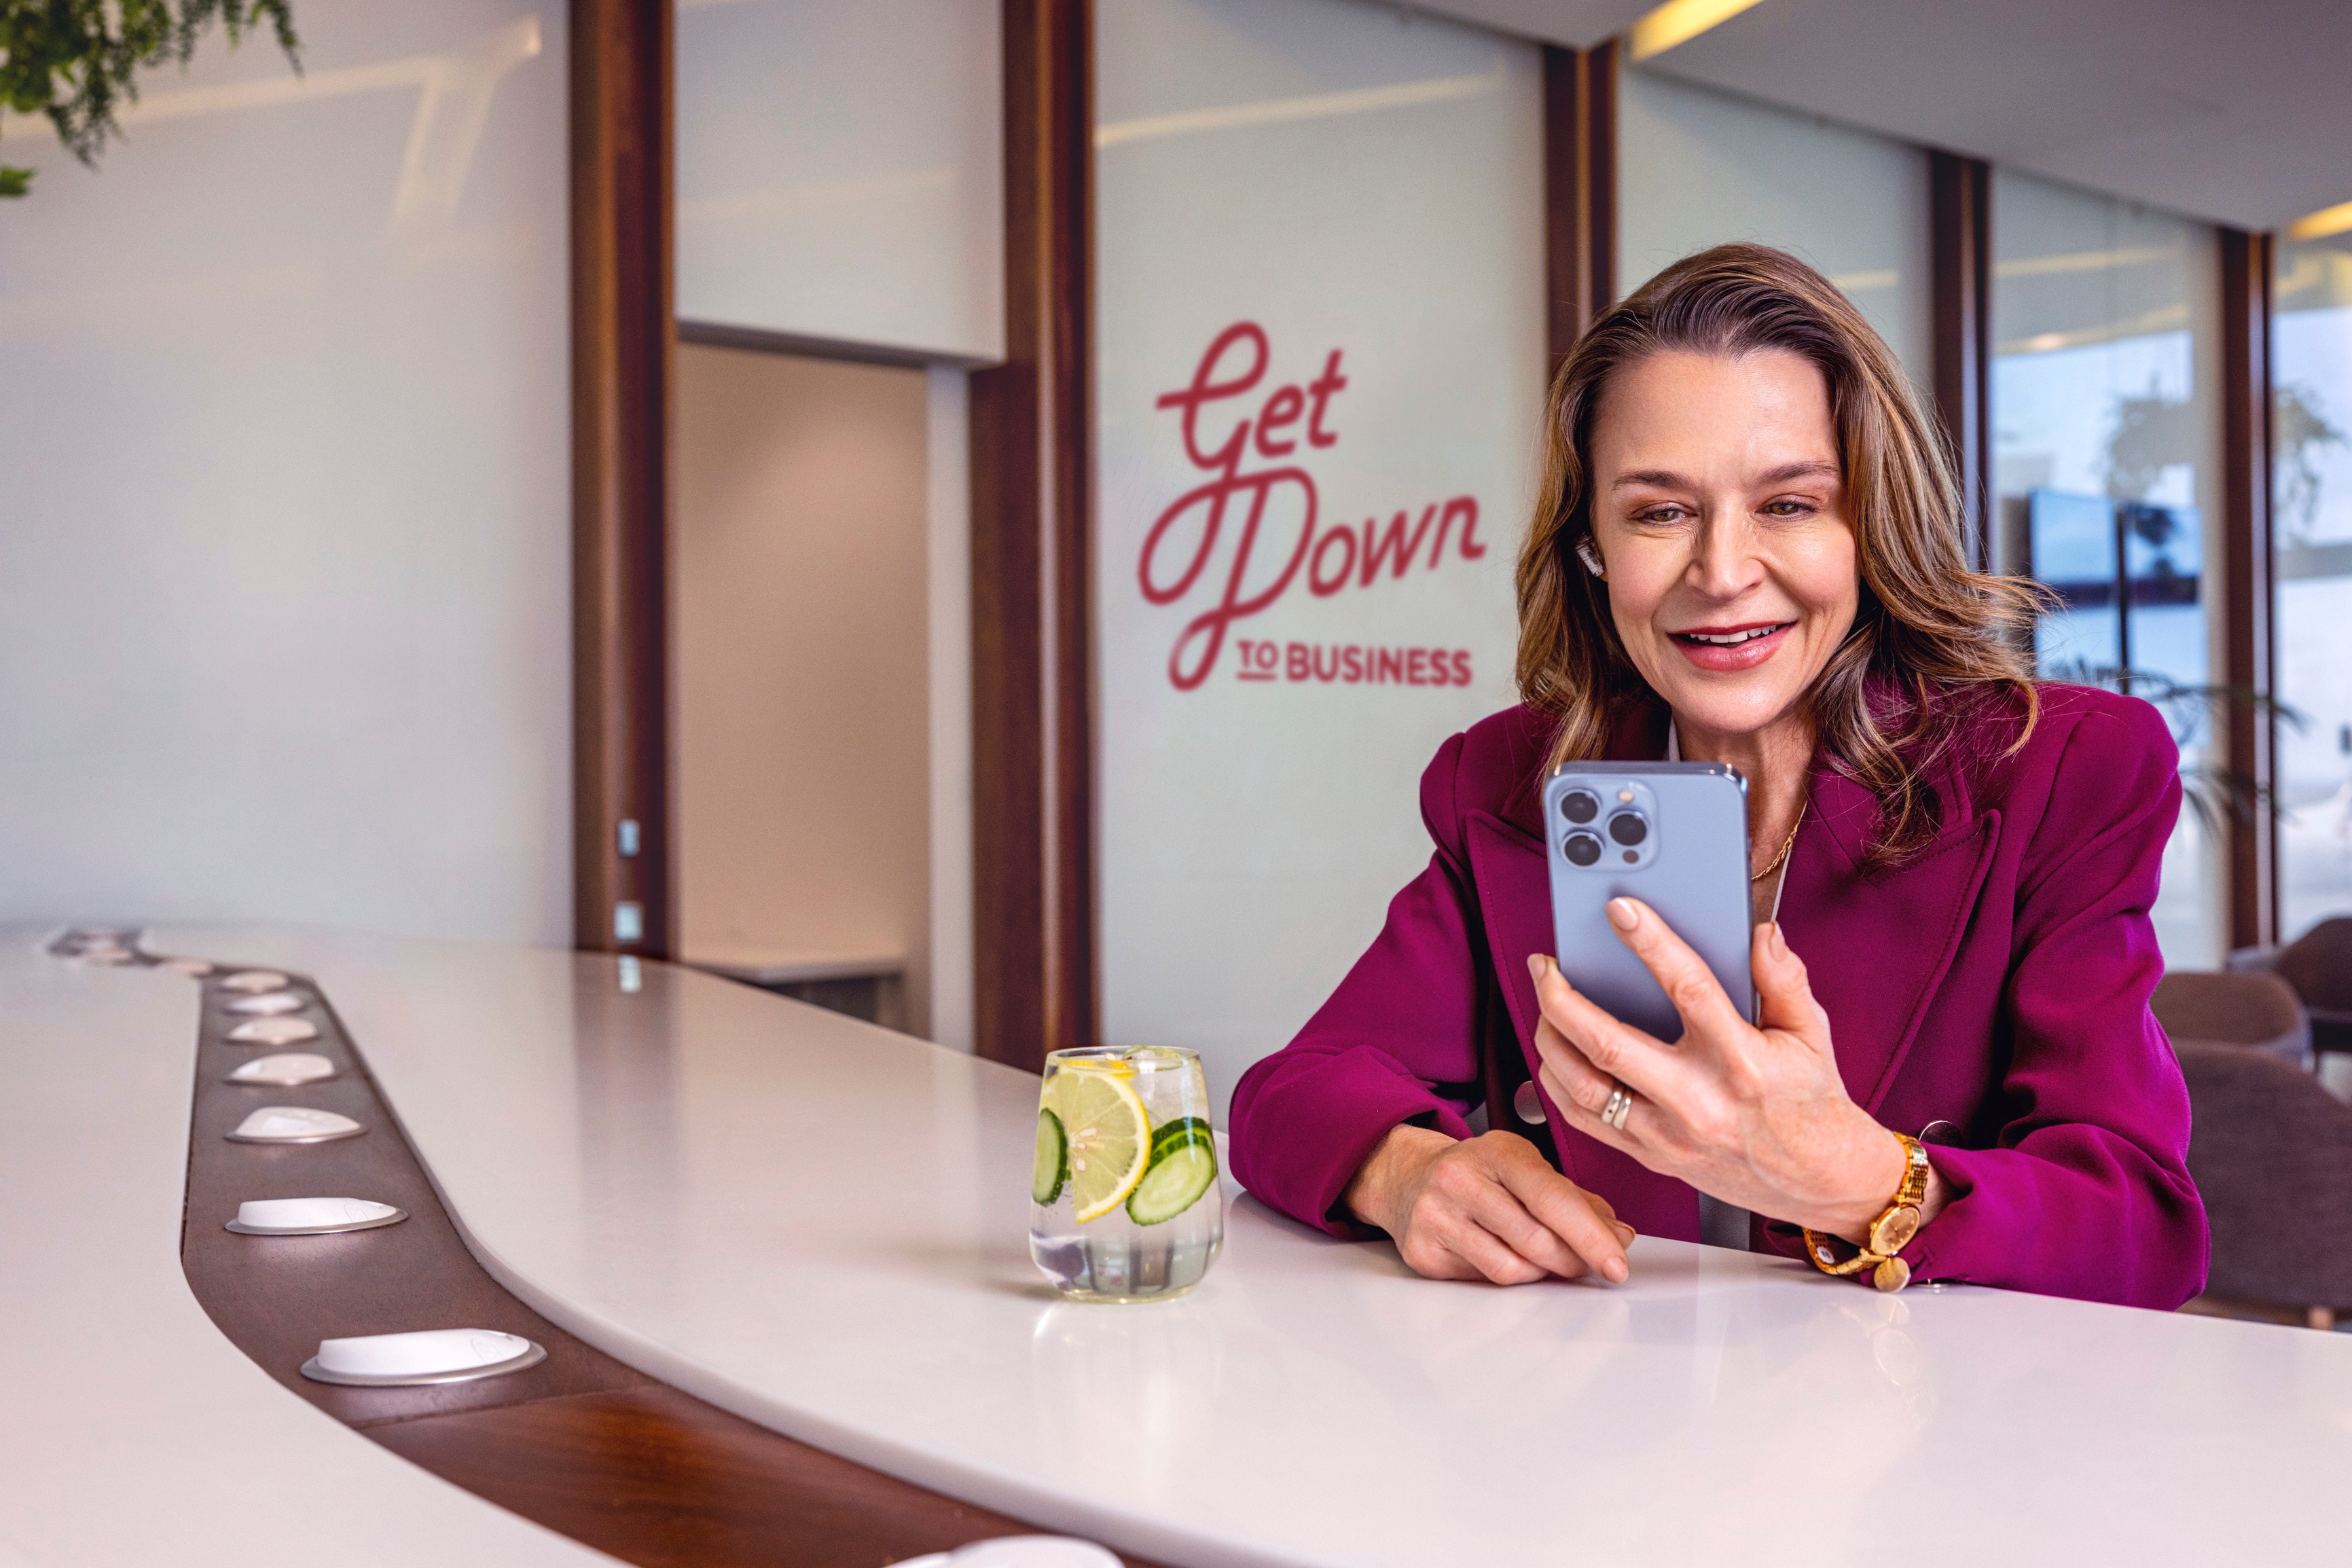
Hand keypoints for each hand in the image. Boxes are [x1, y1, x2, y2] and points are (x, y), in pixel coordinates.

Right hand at [1342, 1124, 1635, 1284]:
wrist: (1407, 1177)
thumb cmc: (1480, 1174)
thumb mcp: (1527, 1168)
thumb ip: (1576, 1200)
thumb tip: (1620, 1236)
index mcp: (1497, 1150)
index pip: (1554, 1198)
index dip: (1592, 1236)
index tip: (1618, 1263)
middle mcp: (1460, 1178)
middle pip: (1536, 1240)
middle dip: (1573, 1260)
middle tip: (1588, 1264)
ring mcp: (1436, 1215)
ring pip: (1512, 1268)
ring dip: (1540, 1272)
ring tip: (1542, 1257)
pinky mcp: (1422, 1252)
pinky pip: (1483, 1280)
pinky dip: (1506, 1275)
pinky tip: (1503, 1255)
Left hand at [1527, 903, 1947, 1242]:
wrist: (1817, 1179)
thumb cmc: (1809, 1101)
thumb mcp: (1810, 1034)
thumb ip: (1783, 979)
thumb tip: (1760, 933)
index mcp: (1740, 1060)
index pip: (1688, 988)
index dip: (1650, 943)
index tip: (1619, 909)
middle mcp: (1697, 1100)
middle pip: (1608, 1045)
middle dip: (1561, 999)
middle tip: (1542, 964)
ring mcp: (1668, 1135)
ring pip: (1583, 1088)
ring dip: (1549, 1040)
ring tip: (1544, 1004)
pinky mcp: (1651, 1158)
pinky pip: (1584, 1121)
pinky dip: (1558, 1084)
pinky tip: (1555, 1053)